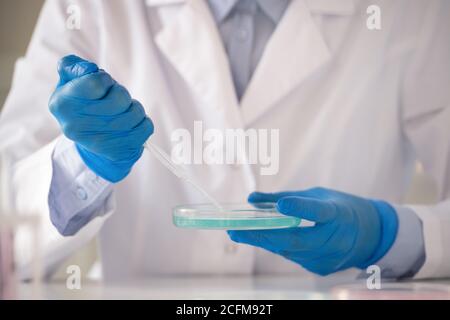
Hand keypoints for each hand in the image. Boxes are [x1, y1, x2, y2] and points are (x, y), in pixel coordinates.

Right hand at [49, 55, 153, 181]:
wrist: (91, 150)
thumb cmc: (83, 107)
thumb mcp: (69, 84)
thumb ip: (73, 66)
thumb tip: (89, 69)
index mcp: (61, 104)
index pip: (96, 82)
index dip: (105, 80)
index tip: (103, 85)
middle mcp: (76, 125)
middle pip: (119, 97)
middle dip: (121, 93)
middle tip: (114, 100)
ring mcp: (99, 142)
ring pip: (136, 112)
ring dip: (134, 108)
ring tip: (122, 113)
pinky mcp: (120, 152)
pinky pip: (146, 127)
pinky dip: (143, 122)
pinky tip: (131, 126)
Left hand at [228, 188, 397, 275]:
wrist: (370, 236)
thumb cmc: (341, 209)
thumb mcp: (319, 195)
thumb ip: (287, 197)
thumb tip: (252, 199)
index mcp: (340, 214)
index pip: (320, 212)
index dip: (300, 208)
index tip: (281, 204)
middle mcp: (336, 240)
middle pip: (295, 240)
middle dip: (261, 235)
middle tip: (236, 229)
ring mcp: (328, 258)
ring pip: (289, 250)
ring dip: (263, 241)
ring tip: (239, 232)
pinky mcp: (321, 268)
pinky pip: (292, 256)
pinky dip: (276, 246)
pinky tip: (261, 238)